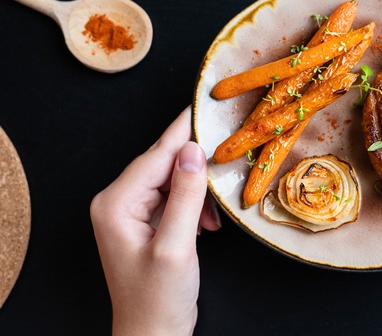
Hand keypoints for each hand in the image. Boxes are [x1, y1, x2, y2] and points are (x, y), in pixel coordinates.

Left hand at [90, 107, 220, 334]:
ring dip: (198, 190)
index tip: (204, 105)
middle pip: (163, 164)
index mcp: (115, 204)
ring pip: (172, 180)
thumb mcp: (176, 246)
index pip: (156, 156)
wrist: (153, 334)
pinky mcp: (146, 222)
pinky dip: (194, 205)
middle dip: (196, 164)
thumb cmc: (158, 299)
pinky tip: (208, 223)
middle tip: (229, 150)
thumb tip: (192, 151)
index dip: (183, 130)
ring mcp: (131, 212)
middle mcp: (117, 202)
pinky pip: (174, 197)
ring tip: (215, 211)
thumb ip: (185, 197)